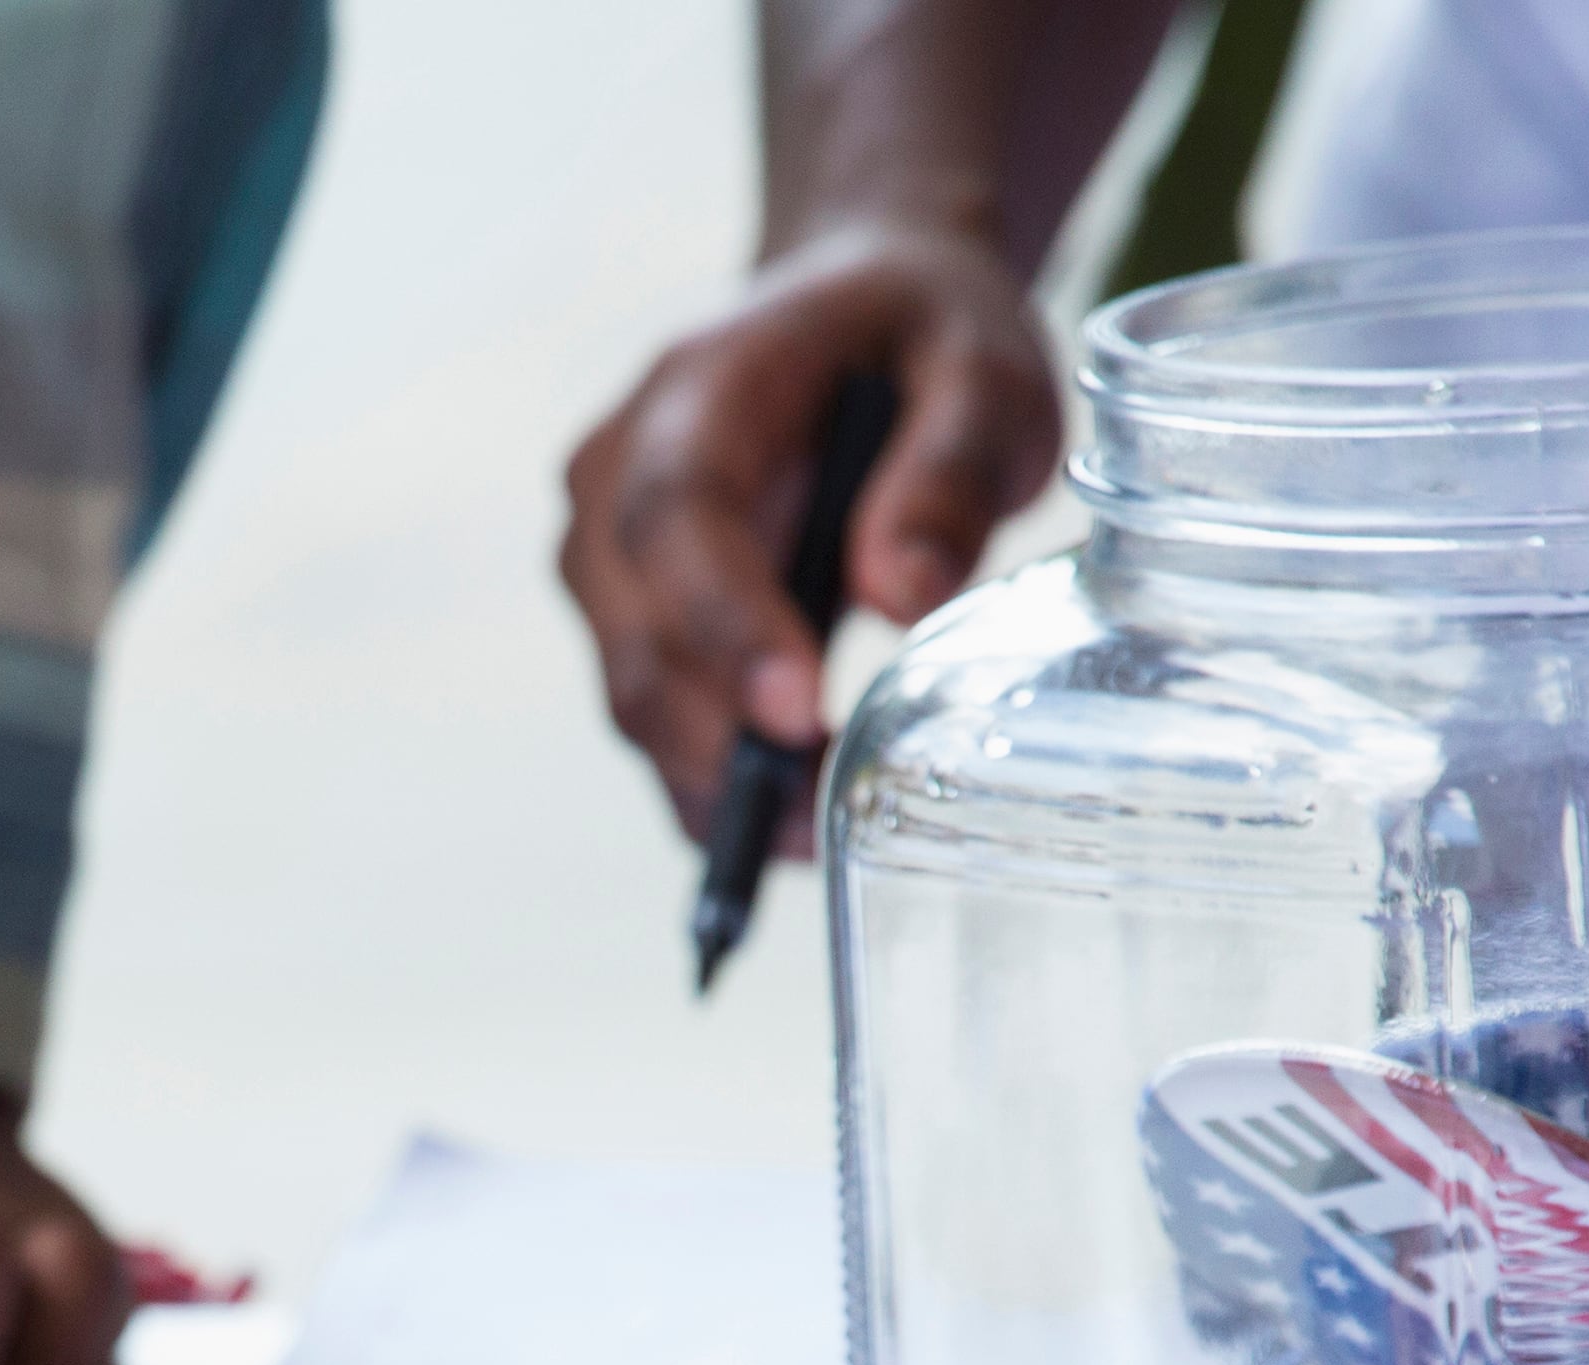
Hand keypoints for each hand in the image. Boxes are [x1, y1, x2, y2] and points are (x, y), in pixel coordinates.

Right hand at [561, 222, 1061, 836]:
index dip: (724, 622)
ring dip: (710, 776)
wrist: (858, 312)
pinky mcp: (626, 613)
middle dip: (715, 737)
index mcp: (698, 388)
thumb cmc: (920, 338)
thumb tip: (903, 592)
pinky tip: (785, 822)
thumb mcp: (981, 370)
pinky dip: (708, 782)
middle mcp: (617, 472)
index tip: (796, 711)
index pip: (676, 516)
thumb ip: (950, 467)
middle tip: (816, 817)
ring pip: (630, 690)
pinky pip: (652, 715)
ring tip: (815, 828)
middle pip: (635, 628)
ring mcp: (607, 549)